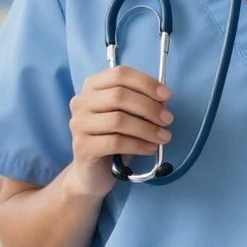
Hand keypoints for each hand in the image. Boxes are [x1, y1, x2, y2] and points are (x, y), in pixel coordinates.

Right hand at [64, 66, 172, 198]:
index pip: (120, 74)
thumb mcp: (128, 116)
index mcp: (92, 86)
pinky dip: (138, 145)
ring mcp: (79, 124)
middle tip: (168, 119)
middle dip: (149, 107)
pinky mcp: (82, 146)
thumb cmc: (113, 138)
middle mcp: (81, 102)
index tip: (166, 95)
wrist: (93, 172)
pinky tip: (150, 148)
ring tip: (163, 137)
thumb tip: (163, 98)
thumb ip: (141, 103)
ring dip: (147, 128)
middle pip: (119, 96)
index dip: (146, 83)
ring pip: (118, 120)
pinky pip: (115, 142)